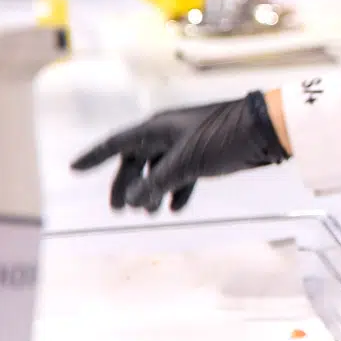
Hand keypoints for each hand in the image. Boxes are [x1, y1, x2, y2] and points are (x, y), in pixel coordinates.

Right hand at [70, 92, 288, 212]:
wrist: (267, 128)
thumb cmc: (223, 138)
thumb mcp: (185, 162)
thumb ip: (156, 182)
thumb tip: (131, 200)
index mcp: (158, 128)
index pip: (118, 143)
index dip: (95, 156)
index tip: (73, 168)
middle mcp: (169, 132)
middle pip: (137, 160)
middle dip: (126, 184)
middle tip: (118, 210)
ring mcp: (189, 143)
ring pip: (160, 169)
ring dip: (151, 190)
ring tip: (149, 213)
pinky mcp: (208, 154)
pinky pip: (183, 174)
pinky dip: (176, 190)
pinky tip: (174, 207)